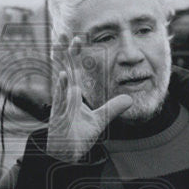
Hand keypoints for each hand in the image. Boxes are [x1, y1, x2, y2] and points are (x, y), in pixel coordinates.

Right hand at [45, 42, 132, 161]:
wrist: (68, 155)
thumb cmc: (78, 136)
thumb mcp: (100, 120)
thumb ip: (113, 108)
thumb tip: (129, 99)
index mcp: (73, 94)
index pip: (75, 70)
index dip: (77, 54)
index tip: (80, 37)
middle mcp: (65, 97)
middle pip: (66, 70)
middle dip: (66, 53)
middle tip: (67, 34)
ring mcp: (61, 106)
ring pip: (62, 82)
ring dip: (61, 65)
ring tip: (62, 48)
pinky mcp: (60, 117)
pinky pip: (61, 100)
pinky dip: (62, 89)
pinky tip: (63, 77)